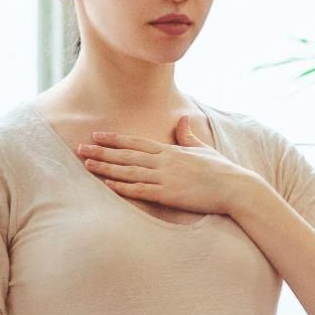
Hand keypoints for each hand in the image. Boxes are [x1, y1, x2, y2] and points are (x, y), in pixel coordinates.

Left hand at [77, 115, 254, 217]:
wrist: (233, 187)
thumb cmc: (220, 170)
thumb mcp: (202, 149)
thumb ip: (187, 136)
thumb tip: (182, 120)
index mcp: (170, 150)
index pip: (136, 142)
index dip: (115, 139)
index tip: (98, 135)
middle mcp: (163, 162)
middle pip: (126, 155)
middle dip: (102, 151)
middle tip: (80, 147)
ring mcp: (164, 178)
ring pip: (128, 171)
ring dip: (106, 167)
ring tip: (87, 164)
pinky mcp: (168, 195)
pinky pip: (140, 190)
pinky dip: (122, 187)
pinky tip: (107, 184)